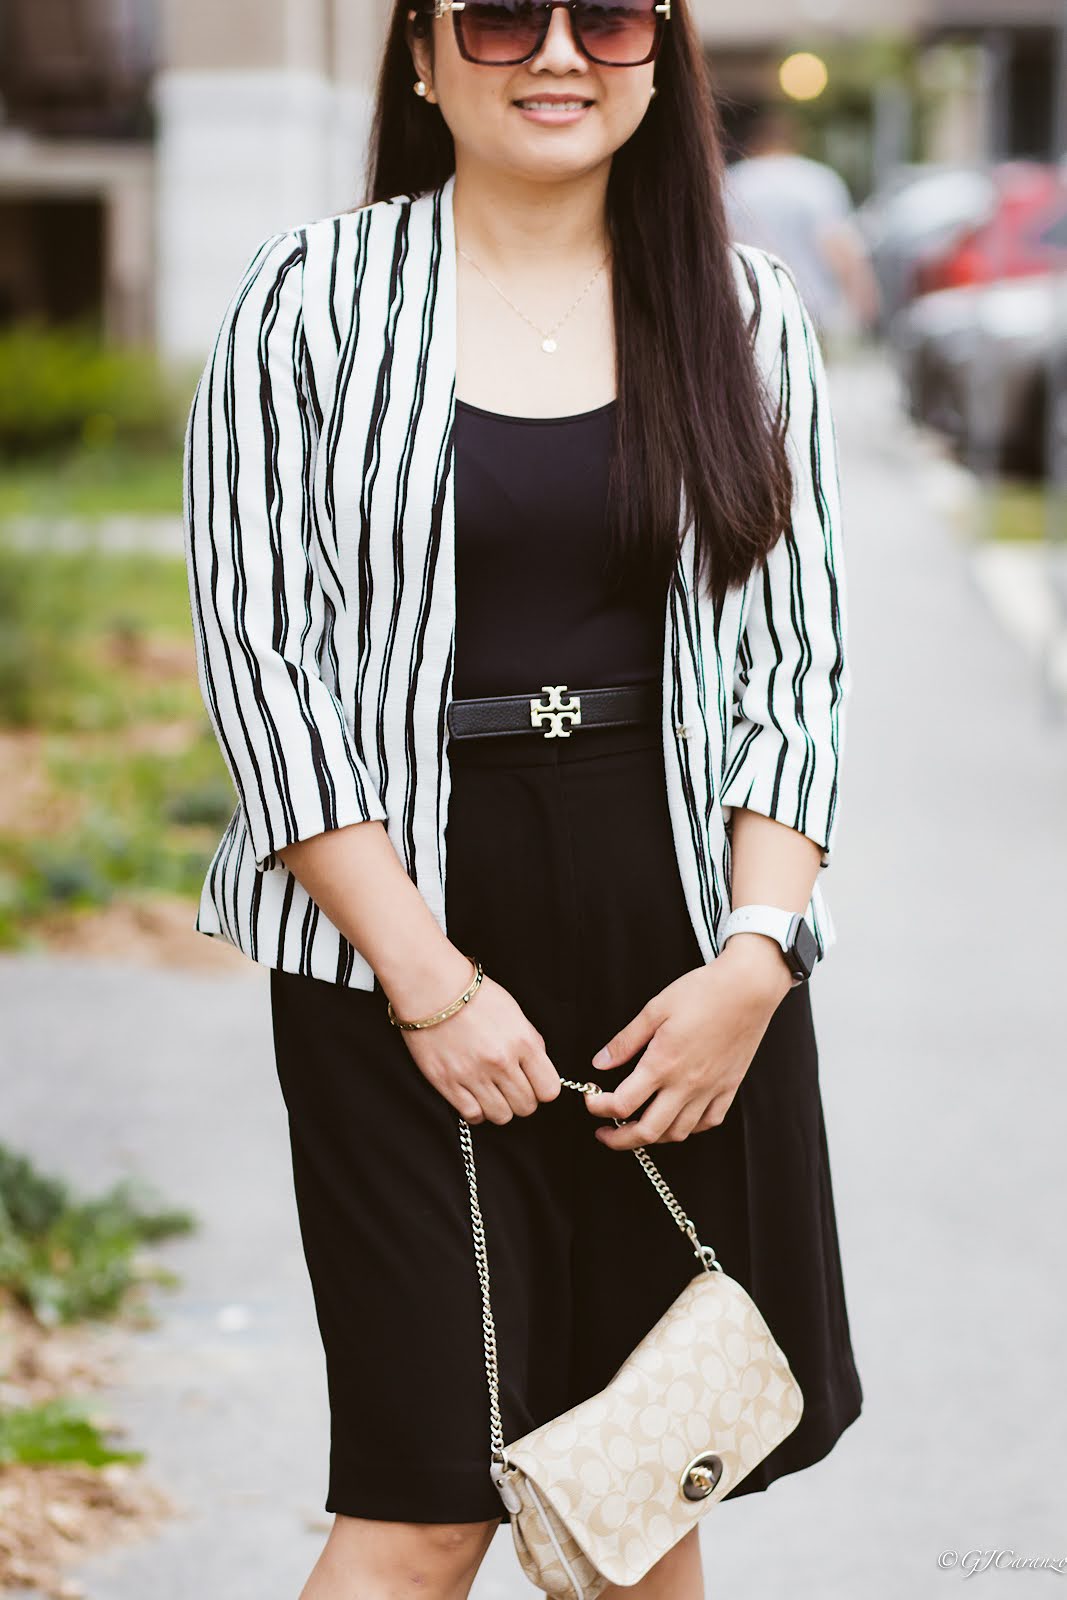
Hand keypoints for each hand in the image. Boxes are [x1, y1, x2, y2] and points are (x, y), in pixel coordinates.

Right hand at [393, 963, 561, 1126]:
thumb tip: (538, 1069)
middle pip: (526, 1107)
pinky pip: (472, 1115)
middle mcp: (500, 1062)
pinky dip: (476, 1110)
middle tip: (510, 1087)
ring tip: (491, 1092)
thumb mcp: (514, 1013)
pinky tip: (473, 1095)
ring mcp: (473, 1074)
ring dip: (499, 1107)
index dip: (542, 1089)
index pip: (549, 1090)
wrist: (432, 987)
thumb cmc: (474, 995)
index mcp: (523, 1042)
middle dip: (522, 1100)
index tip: (534, 1083)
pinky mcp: (446, 1082)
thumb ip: (530, 1042)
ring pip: (501, 1116)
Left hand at [585, 941, 793, 1148]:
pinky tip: (677, 1118)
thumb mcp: (654, 1009)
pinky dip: (689, 1128)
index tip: (590, 1099)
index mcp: (662, 1064)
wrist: (748, 988)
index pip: (622, 1104)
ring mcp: (710, 1090)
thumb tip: (599, 1063)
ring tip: (638, 1126)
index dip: (598, 1107)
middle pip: (647, 1132)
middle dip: (618, 1140)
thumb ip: (625, 1041)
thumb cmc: (702, 992)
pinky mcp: (729, 1088)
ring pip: (677, 1133)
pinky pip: (708, 1122)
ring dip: (652, 1137)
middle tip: (604, 1133)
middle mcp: (686, 1084)